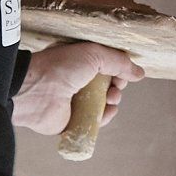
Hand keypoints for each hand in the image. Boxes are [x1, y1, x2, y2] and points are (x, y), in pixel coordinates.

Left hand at [12, 42, 143, 135]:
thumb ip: (120, 62)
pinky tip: (107, 111)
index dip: (119, 70)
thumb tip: (140, 73)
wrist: (35, 91)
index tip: (122, 73)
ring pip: (105, 103)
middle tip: (115, 87)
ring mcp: (75, 102)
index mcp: (80, 62)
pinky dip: (105, 117)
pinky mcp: (73, 121)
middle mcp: (78, 81)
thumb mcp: (94, 54)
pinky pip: (96, 121)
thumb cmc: (61, 66)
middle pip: (108, 85)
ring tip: (110, 99)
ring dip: (114, 101)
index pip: (107, 67)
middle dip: (118, 86)